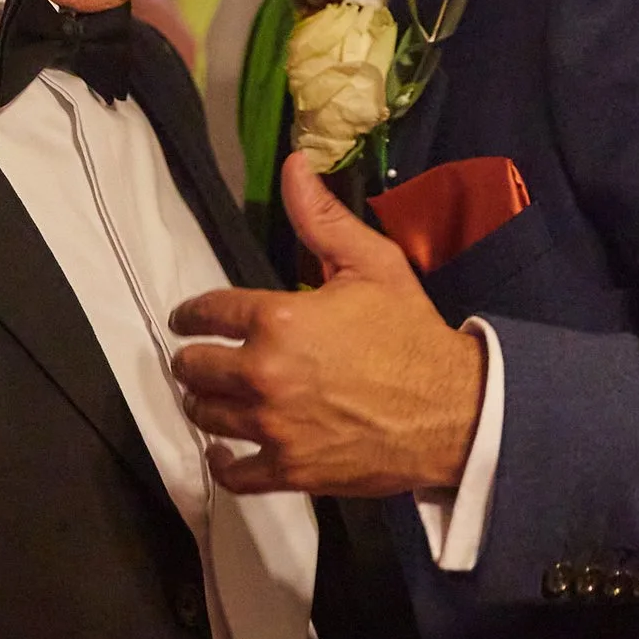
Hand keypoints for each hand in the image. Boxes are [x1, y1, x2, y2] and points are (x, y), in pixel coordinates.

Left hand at [169, 153, 486, 494]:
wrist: (451, 409)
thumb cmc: (411, 334)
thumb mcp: (372, 265)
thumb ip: (322, 219)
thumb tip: (293, 165)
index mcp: (279, 318)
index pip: (208, 312)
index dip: (191, 313)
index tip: (187, 319)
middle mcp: (264, 373)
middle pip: (194, 367)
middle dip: (195, 359)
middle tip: (203, 358)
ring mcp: (272, 426)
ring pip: (205, 414)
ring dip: (204, 403)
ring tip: (214, 396)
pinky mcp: (288, 468)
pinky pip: (233, 473)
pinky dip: (222, 462)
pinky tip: (225, 450)